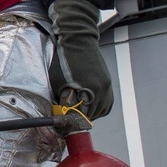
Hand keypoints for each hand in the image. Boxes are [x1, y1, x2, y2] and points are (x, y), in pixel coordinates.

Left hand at [48, 0, 113, 119]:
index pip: (84, 117)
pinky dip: (97, 106)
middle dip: (80, 119)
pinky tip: (87, 105)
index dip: (73, 123)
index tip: (65, 127)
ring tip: (77, 112)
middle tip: (68, 120)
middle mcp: (103, 89)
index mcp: (91, 90)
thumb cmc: (63, 60)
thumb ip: (63, 100)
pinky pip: (106, 102)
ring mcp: (107, 85)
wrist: (77, 39)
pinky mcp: (108, 82)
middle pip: (93, 115)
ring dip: (89, 113)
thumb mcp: (59, 83)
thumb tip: (63, 115)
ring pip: (101, 110)